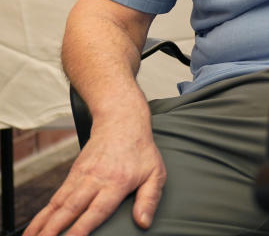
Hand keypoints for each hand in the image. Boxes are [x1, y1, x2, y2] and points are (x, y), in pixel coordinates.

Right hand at [24, 115, 164, 235]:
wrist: (121, 121)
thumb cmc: (140, 150)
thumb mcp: (155, 173)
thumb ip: (150, 199)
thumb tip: (144, 222)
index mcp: (117, 183)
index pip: (97, 210)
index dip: (82, 227)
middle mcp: (95, 180)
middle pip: (71, 209)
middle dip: (54, 229)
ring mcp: (81, 176)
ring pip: (58, 204)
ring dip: (43, 224)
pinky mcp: (73, 173)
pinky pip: (56, 197)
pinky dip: (43, 213)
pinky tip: (34, 227)